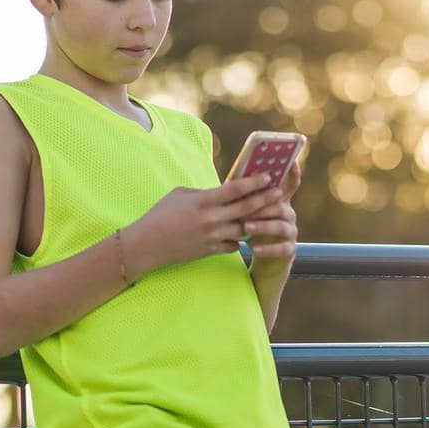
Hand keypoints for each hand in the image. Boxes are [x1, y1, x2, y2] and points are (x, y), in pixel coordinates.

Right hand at [128, 172, 280, 271]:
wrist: (148, 244)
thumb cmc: (161, 214)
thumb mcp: (181, 194)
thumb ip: (204, 193)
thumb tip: (220, 191)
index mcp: (204, 201)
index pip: (235, 189)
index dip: (253, 182)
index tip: (267, 176)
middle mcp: (211, 219)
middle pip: (246, 208)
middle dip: (265, 199)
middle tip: (280, 192)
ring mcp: (212, 237)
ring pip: (244, 229)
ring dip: (258, 221)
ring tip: (270, 214)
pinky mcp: (210, 251)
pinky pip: (234, 246)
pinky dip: (241, 240)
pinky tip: (247, 235)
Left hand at [244, 157, 301, 264]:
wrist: (266, 257)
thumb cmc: (253, 226)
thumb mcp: (250, 209)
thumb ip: (248, 195)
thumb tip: (233, 179)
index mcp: (280, 200)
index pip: (291, 182)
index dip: (293, 171)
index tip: (291, 161)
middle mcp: (289, 213)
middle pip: (280, 205)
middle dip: (264, 205)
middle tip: (247, 206)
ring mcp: (291, 231)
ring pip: (280, 226)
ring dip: (263, 226)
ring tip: (246, 227)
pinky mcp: (289, 249)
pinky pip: (281, 248)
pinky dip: (268, 249)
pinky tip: (255, 250)